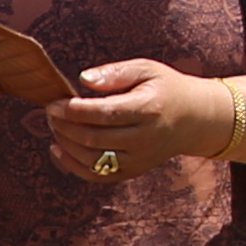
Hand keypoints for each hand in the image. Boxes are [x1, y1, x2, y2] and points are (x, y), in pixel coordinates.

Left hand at [49, 59, 226, 173]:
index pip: (105, 113)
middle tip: (50, 112)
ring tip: (55, 126)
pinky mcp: (133, 171)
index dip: (74, 110)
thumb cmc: (165, 89)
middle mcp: (145, 138)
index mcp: (149, 109)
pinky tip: (59, 148)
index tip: (55, 103)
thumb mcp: (146, 69)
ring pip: (92, 159)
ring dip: (66, 143)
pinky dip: (72, 165)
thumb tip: (83, 79)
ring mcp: (139, 158)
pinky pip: (97, 175)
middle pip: (94, 138)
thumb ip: (115, 72)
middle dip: (65, 126)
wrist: (194, 119)